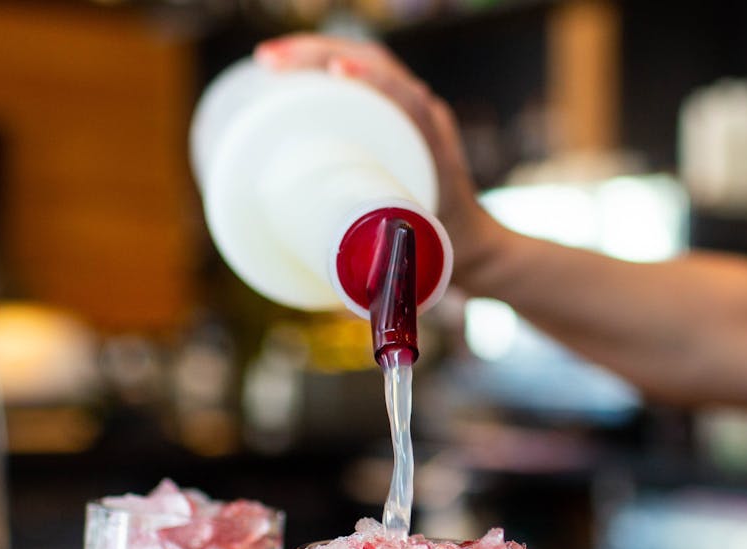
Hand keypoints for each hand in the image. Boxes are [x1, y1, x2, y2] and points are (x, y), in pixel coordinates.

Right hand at [255, 33, 506, 291]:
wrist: (478, 245)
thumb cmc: (452, 252)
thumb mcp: (425, 258)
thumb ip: (396, 277)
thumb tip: (346, 298)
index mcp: (435, 144)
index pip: (407, 96)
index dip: (375, 78)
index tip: (338, 71)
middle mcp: (424, 118)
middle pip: (373, 64)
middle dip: (318, 53)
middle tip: (269, 63)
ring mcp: (408, 113)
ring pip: (363, 64)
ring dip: (314, 52)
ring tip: (268, 61)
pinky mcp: (391, 118)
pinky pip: (359, 80)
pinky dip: (322, 66)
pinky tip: (287, 70)